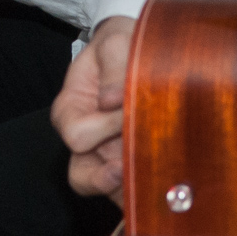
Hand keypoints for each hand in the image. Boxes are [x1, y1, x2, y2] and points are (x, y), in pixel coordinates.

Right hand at [52, 16, 135, 201]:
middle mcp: (85, 140)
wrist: (138, 50)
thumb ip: (113, 68)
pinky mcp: (130, 164)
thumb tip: (112, 101)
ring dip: (130, 188)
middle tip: (138, 162)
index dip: (104, 127)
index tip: (130, 110)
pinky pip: (133, 190)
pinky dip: (146, 192)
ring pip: (109, 189)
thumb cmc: (119, 46)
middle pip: (84, 176)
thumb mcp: (114, 44)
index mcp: (70, 111)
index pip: (77, 135)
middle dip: (112, 174)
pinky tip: (165, 186)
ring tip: (153, 181)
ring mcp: (106, 155)